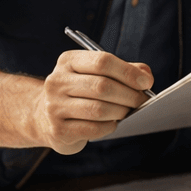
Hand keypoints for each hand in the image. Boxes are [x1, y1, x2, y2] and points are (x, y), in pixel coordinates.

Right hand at [30, 50, 152, 153]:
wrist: (44, 117)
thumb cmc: (81, 91)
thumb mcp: (98, 74)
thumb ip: (125, 70)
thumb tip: (146, 77)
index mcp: (68, 61)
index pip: (102, 61)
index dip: (128, 72)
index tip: (146, 82)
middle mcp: (57, 81)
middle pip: (102, 86)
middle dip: (129, 94)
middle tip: (142, 100)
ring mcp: (54, 106)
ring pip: (99, 109)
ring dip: (121, 111)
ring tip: (128, 111)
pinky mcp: (58, 129)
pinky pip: (93, 128)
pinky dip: (109, 126)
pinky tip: (112, 123)